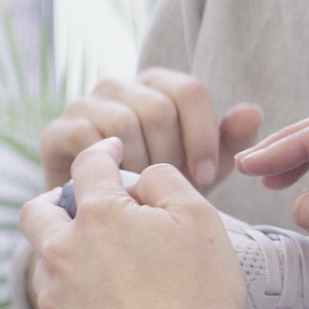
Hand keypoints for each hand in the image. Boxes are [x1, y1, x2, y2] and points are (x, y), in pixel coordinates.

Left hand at [18, 139, 252, 308]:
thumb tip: (140, 178)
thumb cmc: (198, 298)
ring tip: (101, 257)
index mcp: (98, 216)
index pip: (88, 164)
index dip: (104, 151)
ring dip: (63, 248)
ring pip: (42, 259)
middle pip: (37, 211)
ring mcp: (57, 298)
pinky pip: (56, 300)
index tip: (113, 151)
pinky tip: (106, 297)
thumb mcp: (200, 218)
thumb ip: (165, 180)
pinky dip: (72, 289)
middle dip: (57, 198)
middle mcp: (64, 253)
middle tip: (84, 203)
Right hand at [39, 68, 263, 190]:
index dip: (202, 136)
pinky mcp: (56, 130)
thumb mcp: (202, 169)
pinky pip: (85, 136)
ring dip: (140, 165)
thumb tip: (252, 112)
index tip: (204, 178)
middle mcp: (120, 85)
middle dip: (172, 157)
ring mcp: (84, 103)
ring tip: (145, 194)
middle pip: (158, 108)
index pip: (189, 90)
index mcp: (158, 84)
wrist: (108, 224)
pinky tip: (116, 191)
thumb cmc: (160, 189)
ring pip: (124, 122)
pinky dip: (105, 167)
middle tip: (171, 192)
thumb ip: (228, 142)